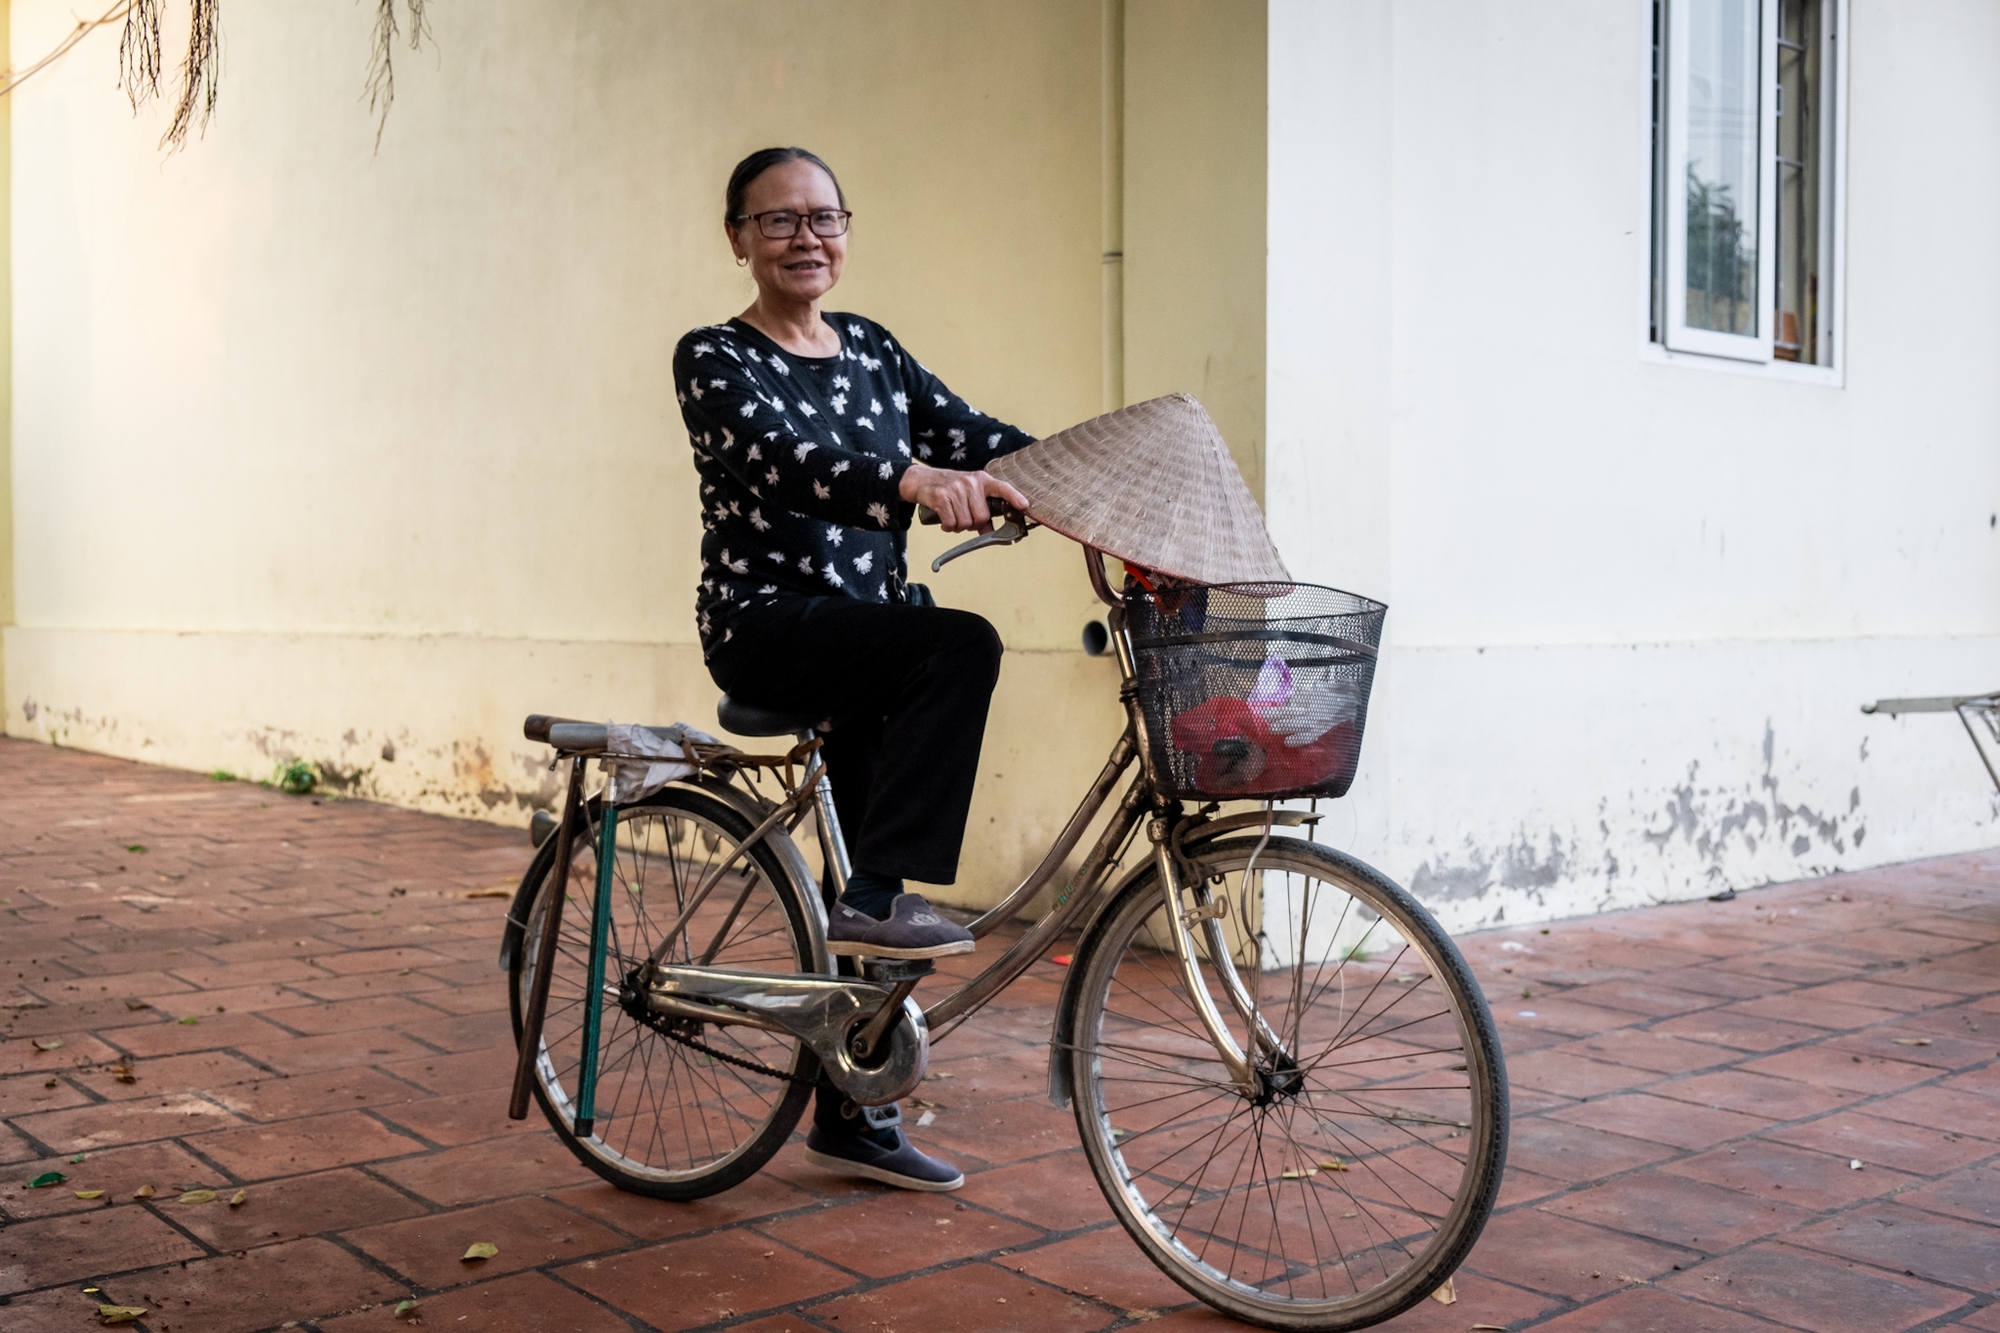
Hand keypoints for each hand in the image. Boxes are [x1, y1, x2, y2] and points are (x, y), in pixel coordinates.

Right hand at [898, 464, 1030, 533]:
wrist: (921, 480)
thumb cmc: (950, 489)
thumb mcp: (968, 495)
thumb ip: (982, 511)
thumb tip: (991, 533)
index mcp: (982, 480)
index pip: (1002, 487)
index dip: (1014, 497)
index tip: (1024, 506)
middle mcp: (971, 483)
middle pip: (982, 517)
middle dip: (974, 524)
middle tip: (964, 517)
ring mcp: (956, 489)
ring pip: (967, 523)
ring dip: (959, 527)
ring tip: (953, 516)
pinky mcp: (941, 498)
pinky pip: (952, 524)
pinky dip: (948, 527)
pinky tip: (944, 519)